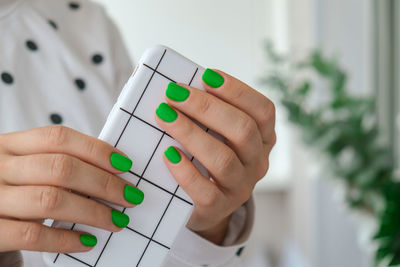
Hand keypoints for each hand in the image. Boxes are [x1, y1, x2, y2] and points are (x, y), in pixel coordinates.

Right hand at [0, 126, 142, 252]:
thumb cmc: (12, 195)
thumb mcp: (25, 171)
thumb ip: (57, 166)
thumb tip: (112, 172)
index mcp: (10, 145)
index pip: (58, 137)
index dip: (96, 150)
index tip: (125, 164)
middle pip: (61, 167)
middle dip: (103, 183)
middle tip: (130, 196)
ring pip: (51, 200)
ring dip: (93, 211)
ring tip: (117, 220)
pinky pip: (33, 235)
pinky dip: (66, 239)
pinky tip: (87, 241)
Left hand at [155, 69, 275, 243]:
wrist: (204, 203)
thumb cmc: (206, 157)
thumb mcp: (216, 134)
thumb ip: (205, 112)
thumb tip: (175, 87)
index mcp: (263, 138)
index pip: (263, 111)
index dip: (237, 91)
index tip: (207, 75)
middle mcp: (257, 162)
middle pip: (243, 130)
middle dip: (206, 107)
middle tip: (174, 93)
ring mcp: (240, 186)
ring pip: (223, 159)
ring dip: (191, 133)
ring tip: (163, 116)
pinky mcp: (219, 207)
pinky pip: (205, 190)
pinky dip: (185, 170)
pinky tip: (168, 154)